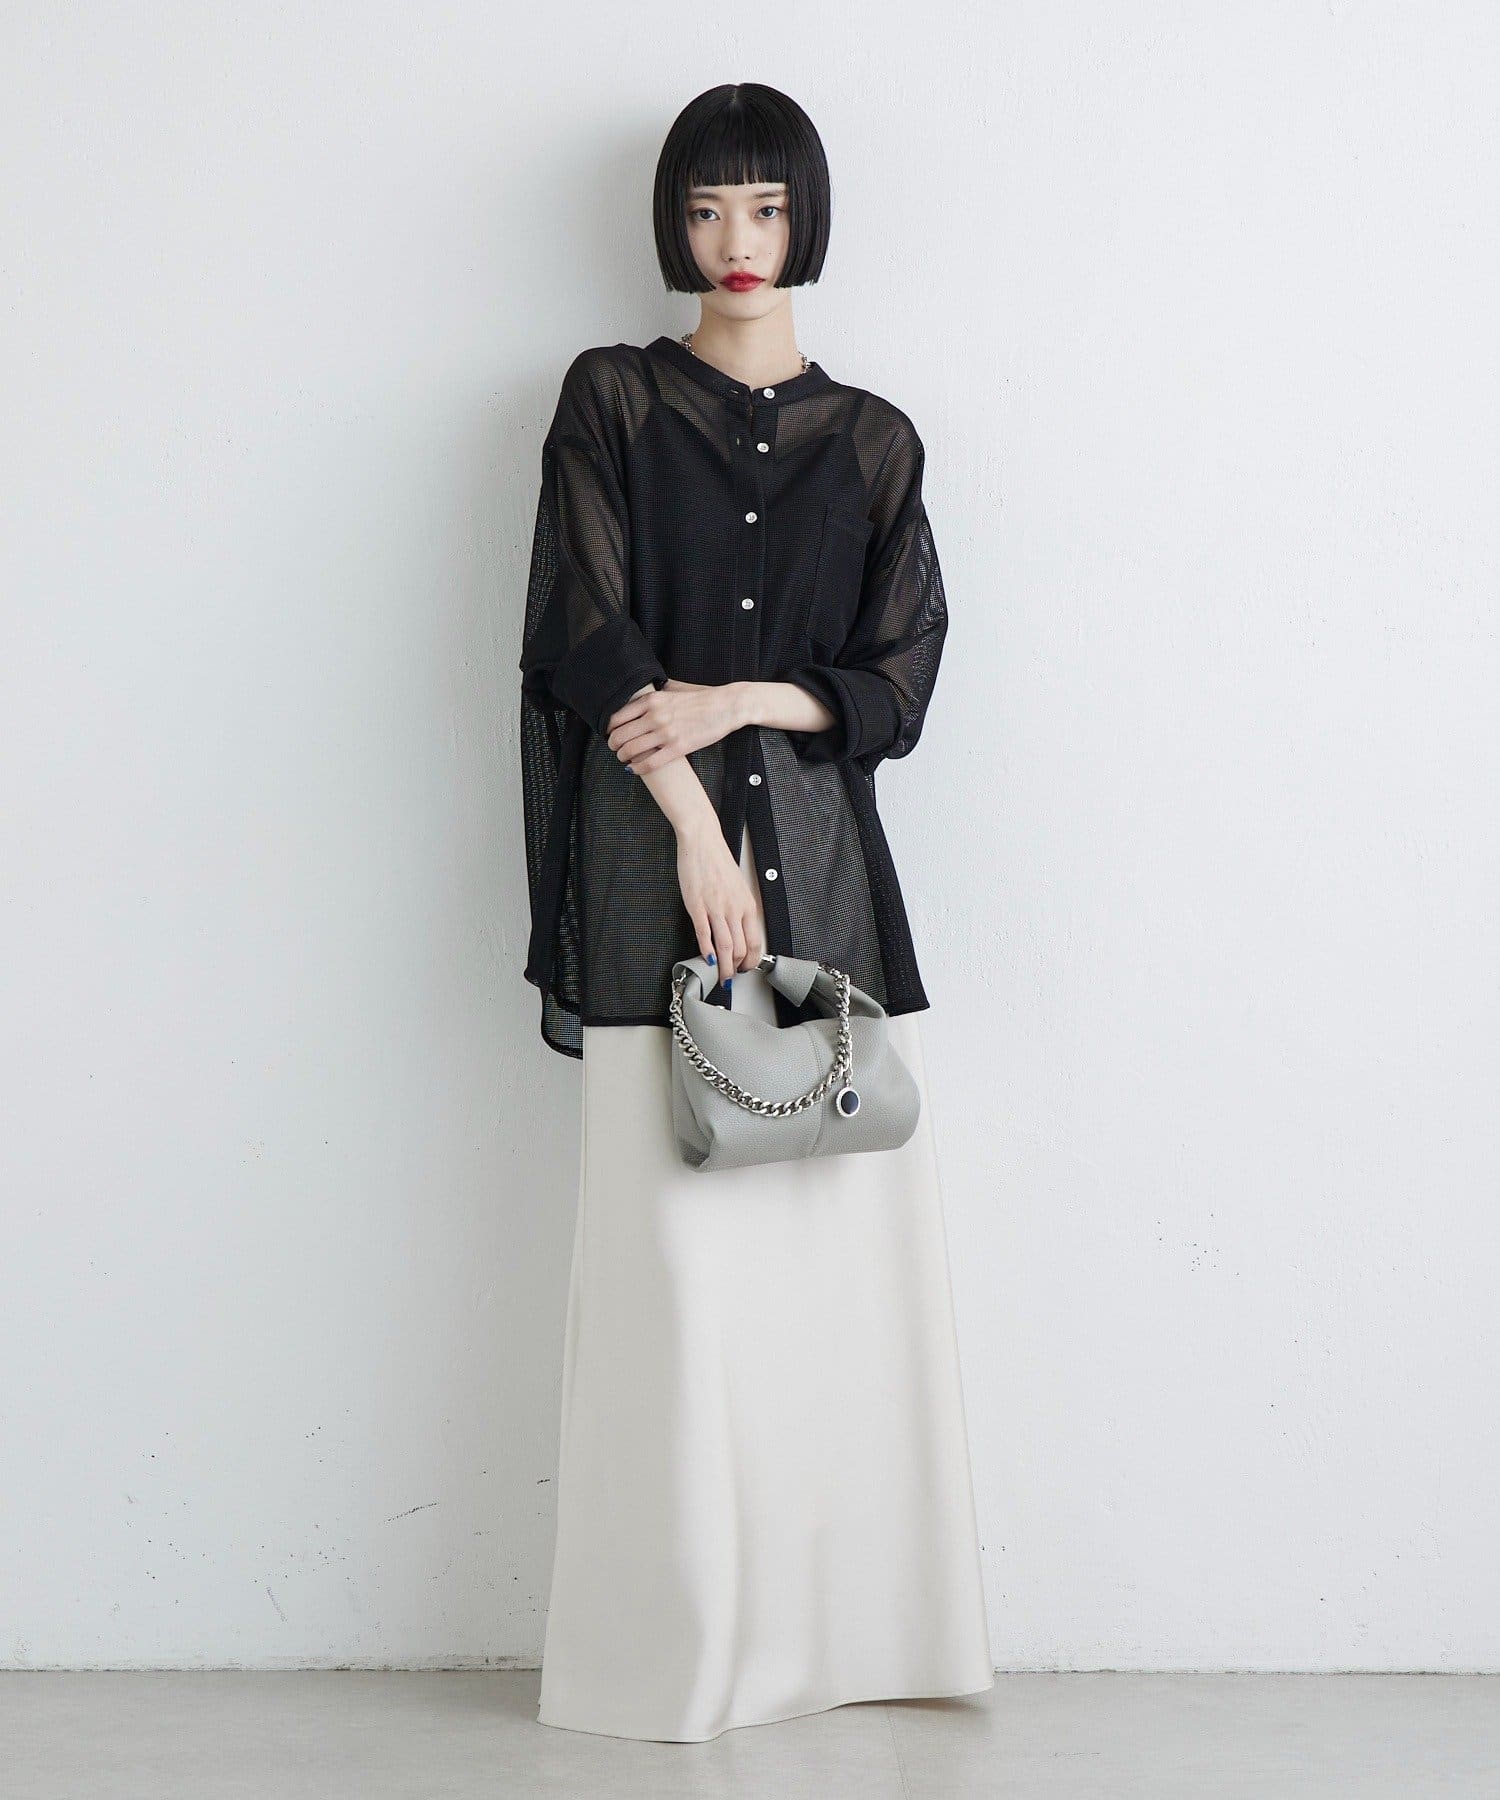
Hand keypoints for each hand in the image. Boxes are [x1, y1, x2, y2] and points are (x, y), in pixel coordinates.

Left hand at [605, 679, 743, 773]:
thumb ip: (658, 693)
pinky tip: (635, 769)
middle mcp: (655, 716)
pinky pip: (649, 763)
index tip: (611, 733)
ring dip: (623, 757)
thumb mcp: (675, 689)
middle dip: (613, 745)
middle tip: (616, 749)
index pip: (617, 717)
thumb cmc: (703, 698)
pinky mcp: (677, 748)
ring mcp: (665, 733)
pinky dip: (637, 768)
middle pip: (619, 735)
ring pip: (631, 750)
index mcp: (652, 700)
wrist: (726, 707)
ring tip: (624, 759)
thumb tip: (647, 693)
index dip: (609, 729)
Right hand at [675, 823, 766, 979]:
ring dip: (723, 966)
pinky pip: (704, 933)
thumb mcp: (737, 887)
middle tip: (731, 978)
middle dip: (736, 968)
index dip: (751, 960)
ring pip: (724, 946)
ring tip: (721, 976)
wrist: (702, 842)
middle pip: (740, 948)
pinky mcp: (697, 906)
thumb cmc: (718, 863)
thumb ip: (739, 909)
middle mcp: (734, 908)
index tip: (746, 968)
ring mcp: (715, 908)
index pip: (755, 941)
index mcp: (747, 904)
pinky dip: (706, 950)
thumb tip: (738, 932)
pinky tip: (706, 959)